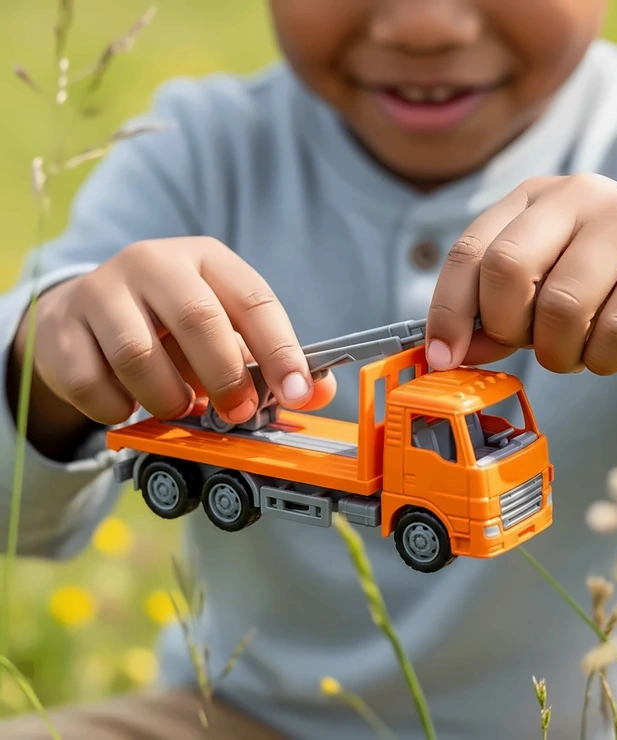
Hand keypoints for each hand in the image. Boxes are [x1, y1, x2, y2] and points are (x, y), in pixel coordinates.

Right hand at [21, 237, 335, 427]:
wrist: (86, 315)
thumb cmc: (170, 325)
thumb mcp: (224, 330)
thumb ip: (269, 361)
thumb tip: (316, 393)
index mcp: (206, 259)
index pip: (254, 300)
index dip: (281, 350)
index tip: (297, 393)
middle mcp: (153, 263)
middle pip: (197, 318)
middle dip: (224, 377)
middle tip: (236, 413)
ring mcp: (101, 290)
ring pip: (138, 354)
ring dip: (168, 398)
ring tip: (178, 406)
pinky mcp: (61, 327)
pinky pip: (92, 383)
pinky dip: (119, 408)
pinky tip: (129, 403)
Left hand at [426, 174, 616, 374]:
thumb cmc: (602, 280)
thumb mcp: (538, 288)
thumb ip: (493, 315)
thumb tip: (452, 353)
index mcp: (529, 199)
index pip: (467, 253)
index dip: (446, 312)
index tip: (442, 358)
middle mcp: (574, 196)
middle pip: (506, 269)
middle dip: (507, 327)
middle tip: (528, 344)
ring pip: (560, 306)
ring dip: (558, 352)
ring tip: (572, 351)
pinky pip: (615, 329)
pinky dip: (601, 359)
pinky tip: (606, 352)